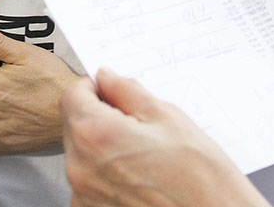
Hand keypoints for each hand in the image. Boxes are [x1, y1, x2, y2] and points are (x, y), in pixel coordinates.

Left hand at [60, 69, 268, 206]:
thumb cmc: (202, 181)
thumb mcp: (168, 118)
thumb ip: (127, 92)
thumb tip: (107, 78)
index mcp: (95, 135)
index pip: (71, 96)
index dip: (91, 89)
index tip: (108, 92)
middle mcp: (81, 170)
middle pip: (75, 126)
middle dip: (98, 118)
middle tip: (136, 127)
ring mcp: (86, 199)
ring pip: (82, 156)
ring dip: (103, 150)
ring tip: (143, 159)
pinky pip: (91, 186)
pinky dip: (107, 178)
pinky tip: (140, 181)